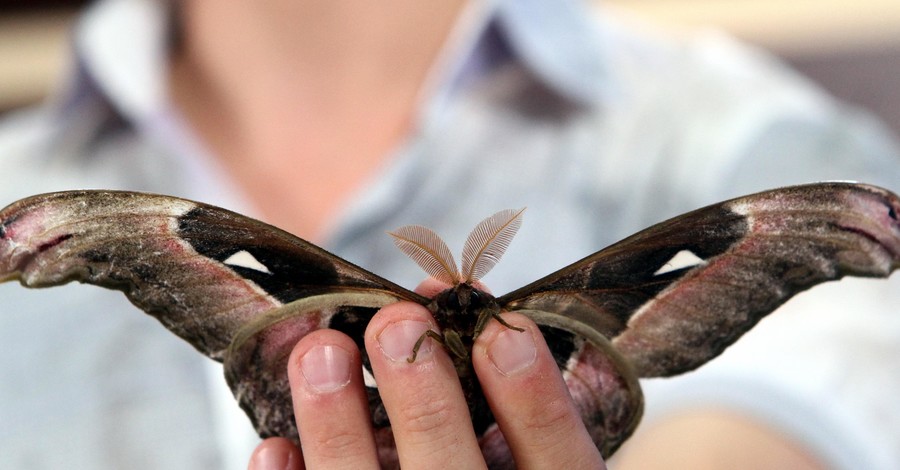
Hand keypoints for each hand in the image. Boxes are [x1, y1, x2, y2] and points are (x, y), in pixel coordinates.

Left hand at [247, 279, 605, 468]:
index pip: (556, 460)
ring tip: (321, 352)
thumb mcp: (518, 443)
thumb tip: (439, 293)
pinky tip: (276, 447)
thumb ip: (496, 383)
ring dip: (339, 425)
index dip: (534, 398)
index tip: (502, 330)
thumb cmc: (480, 466)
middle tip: (396, 324)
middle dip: (423, 398)